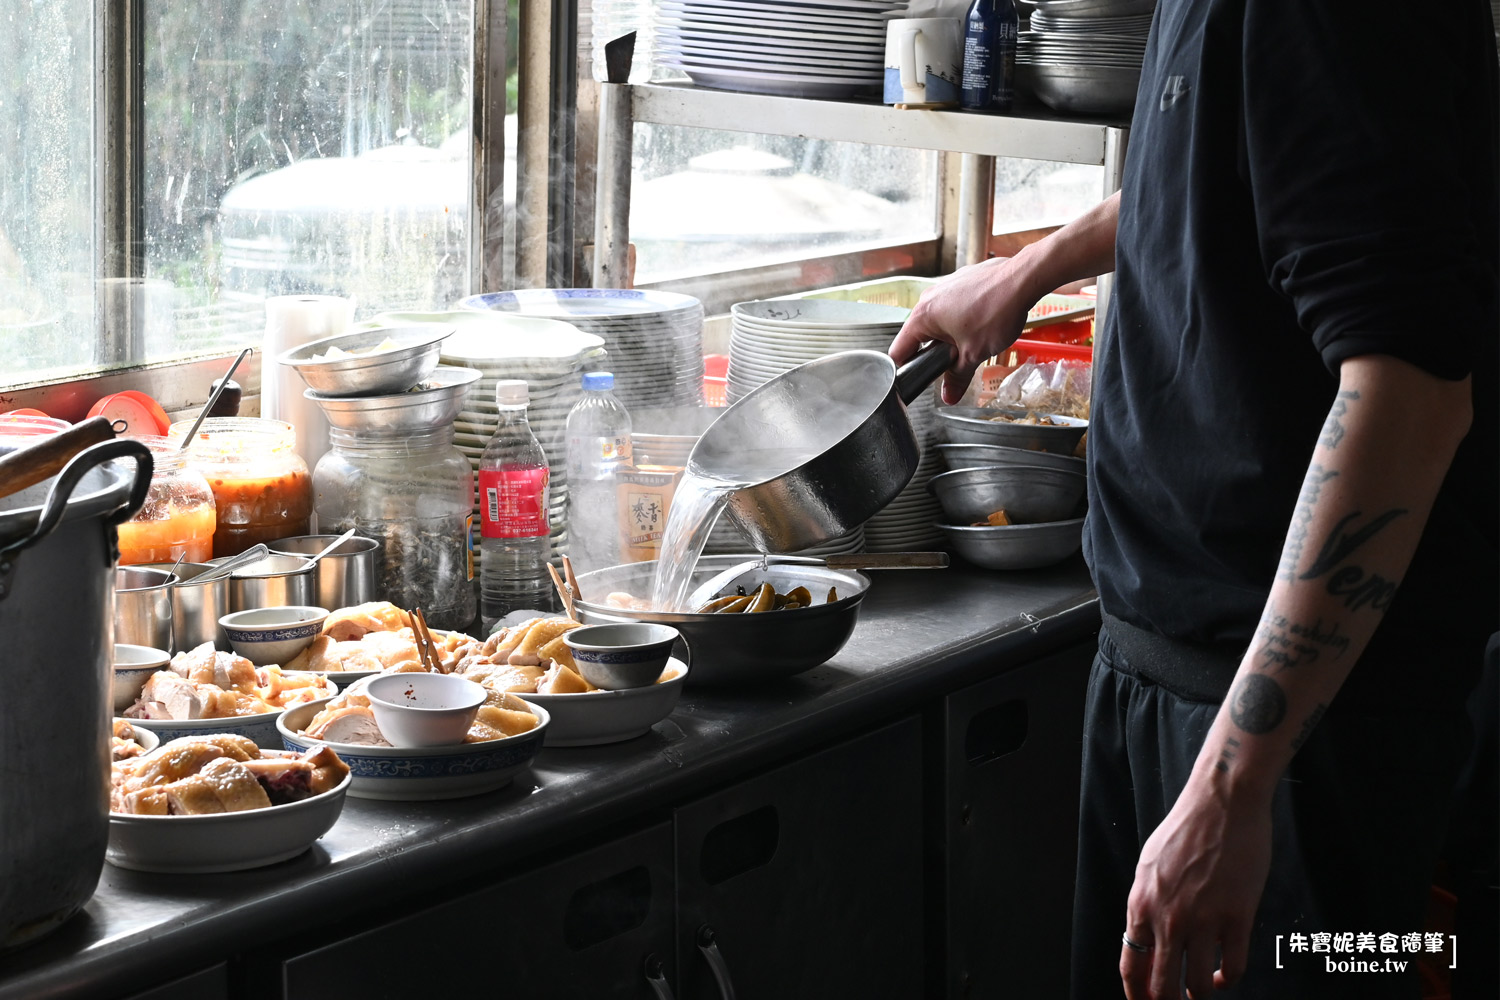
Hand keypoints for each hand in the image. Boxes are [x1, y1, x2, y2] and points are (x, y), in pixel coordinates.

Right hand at [887, 255, 1040, 403]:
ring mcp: (944, 286)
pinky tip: (982, 323)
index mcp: (922, 316)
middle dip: (934, 352)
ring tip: (973, 342)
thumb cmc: (997, 309)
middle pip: (918, 335)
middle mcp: (928, 298)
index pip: (899, 351)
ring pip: (937, 320)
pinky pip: (952, 305)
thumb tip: (949, 396)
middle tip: (956, 362)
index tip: (922, 377)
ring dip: (949, 335)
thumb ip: (957, 377)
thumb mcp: (974, 354)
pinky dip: (961, 318)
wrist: (1022, 279)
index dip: (908, 369)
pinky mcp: (961, 281)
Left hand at [1121, 781, 1272, 999]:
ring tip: (1201, 990)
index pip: (1132, 966)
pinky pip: (1233, 967)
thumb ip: (1147, 905)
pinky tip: (1224, 976)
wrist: (1222, 804)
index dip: (1138, 995)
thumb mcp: (1149, 867)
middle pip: (1163, 986)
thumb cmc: (1185, 831)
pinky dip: (1227, 980)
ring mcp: (1204, 920)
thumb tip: (1145, 939)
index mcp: (1142, 905)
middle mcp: (1168, 919)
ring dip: (1199, 994)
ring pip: (1198, 984)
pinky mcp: (1237, 918)